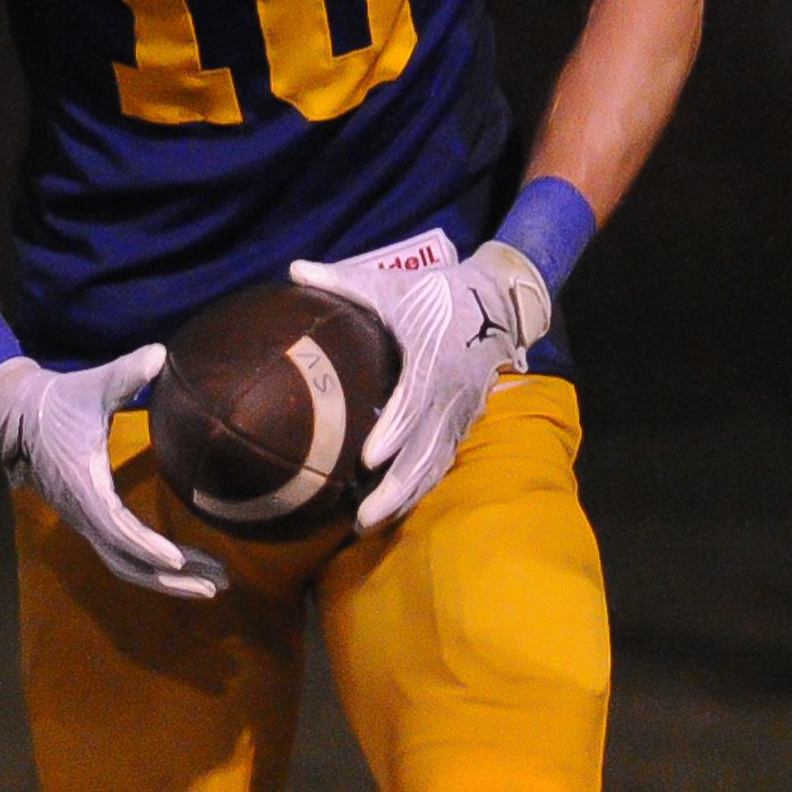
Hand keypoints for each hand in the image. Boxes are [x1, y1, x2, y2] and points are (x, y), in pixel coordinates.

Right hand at [0, 345, 232, 600]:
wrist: (15, 417)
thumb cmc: (57, 402)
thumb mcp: (91, 387)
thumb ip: (125, 374)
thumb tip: (159, 354)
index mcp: (83, 487)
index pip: (117, 528)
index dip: (147, 546)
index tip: (178, 560)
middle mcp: (84, 514)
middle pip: (128, 563)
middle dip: (172, 579)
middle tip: (218, 585)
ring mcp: (86, 521)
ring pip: (127, 565)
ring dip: (168, 579)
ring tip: (214, 583)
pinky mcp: (91, 519)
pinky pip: (124, 554)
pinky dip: (154, 566)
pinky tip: (186, 566)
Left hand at [291, 233, 550, 531]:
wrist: (497, 302)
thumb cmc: (437, 294)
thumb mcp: (393, 285)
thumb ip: (344, 281)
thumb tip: (294, 268)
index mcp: (433, 358)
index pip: (414, 401)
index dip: (394, 431)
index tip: (368, 458)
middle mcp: (451, 392)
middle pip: (424, 449)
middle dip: (394, 486)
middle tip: (361, 516)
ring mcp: (460, 412)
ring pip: (434, 463)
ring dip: (404, 496)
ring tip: (369, 524)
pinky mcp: (464, 422)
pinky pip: (442, 461)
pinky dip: (420, 487)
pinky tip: (394, 509)